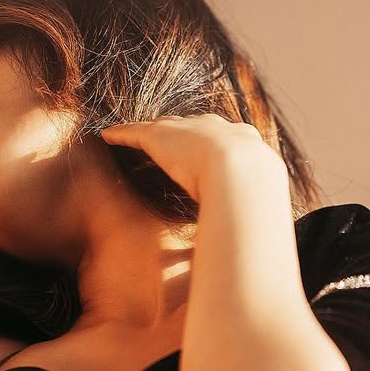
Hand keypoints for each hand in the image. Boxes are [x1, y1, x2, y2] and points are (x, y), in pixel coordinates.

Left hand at [98, 113, 280, 204]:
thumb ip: (255, 214)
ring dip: (150, 131)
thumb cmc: (258, 195)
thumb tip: (260, 243)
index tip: (206, 155)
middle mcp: (215, 129)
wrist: (244, 174)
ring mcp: (187, 130)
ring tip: (136, 135)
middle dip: (182, 132)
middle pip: (192, 128)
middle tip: (170, 141)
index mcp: (243, 142)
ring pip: (163, 127)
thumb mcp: (261, 203)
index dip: (212, 148)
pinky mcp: (159, 137)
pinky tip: (108, 136)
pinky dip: (122, 134)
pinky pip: (135, 133)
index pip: (222, 141)